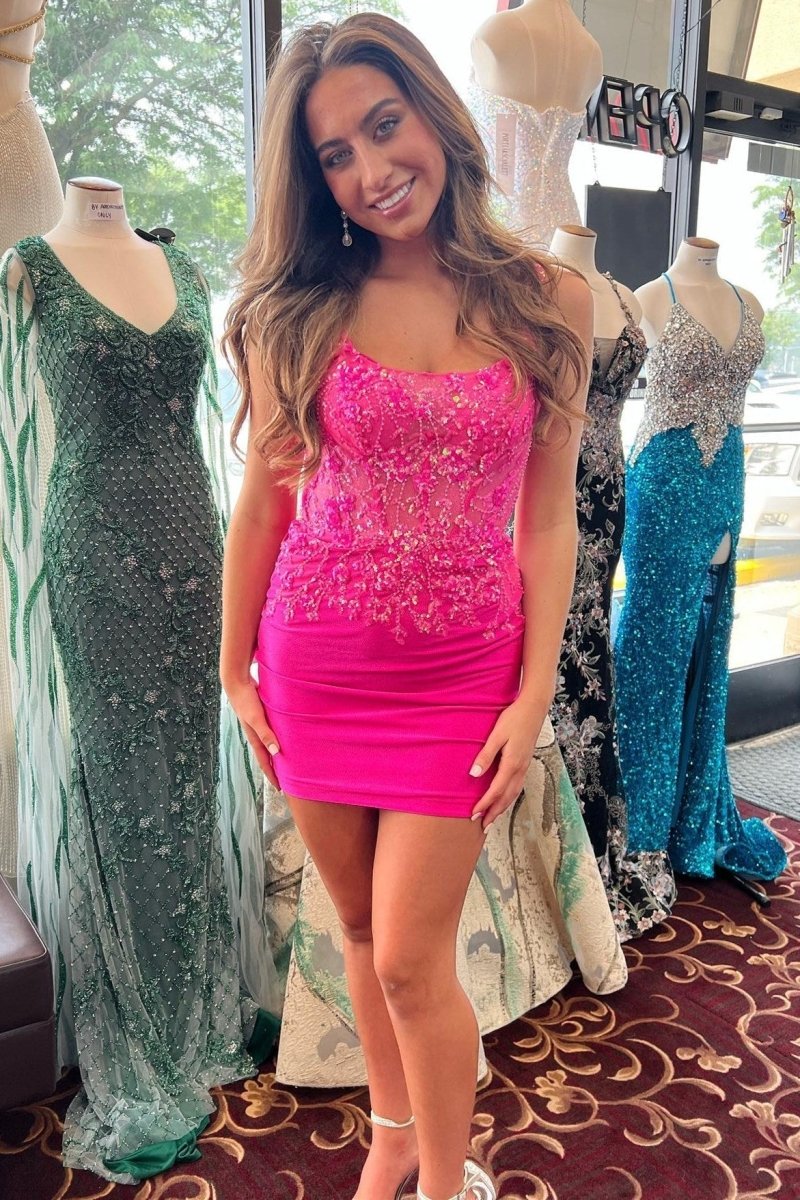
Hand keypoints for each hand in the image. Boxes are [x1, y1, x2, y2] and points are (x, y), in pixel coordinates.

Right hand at [223, 673, 280, 789]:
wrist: (236, 681)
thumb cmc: (246, 699)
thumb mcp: (256, 718)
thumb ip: (265, 734)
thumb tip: (275, 752)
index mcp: (254, 738)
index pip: (265, 761)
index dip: (272, 775)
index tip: (281, 788)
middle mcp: (255, 733)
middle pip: (267, 755)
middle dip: (275, 768)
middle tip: (287, 780)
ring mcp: (257, 724)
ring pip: (269, 744)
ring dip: (276, 753)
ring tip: (287, 761)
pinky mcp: (261, 715)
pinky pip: (270, 731)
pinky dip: (277, 738)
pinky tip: (284, 736)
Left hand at [469, 697, 547, 831]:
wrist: (534, 708)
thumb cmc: (514, 718)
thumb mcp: (497, 735)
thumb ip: (485, 755)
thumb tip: (474, 775)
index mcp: (512, 763)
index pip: (496, 790)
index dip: (485, 804)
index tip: (474, 814)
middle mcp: (520, 768)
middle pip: (507, 797)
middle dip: (494, 813)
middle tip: (482, 826)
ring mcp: (525, 766)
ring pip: (513, 794)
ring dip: (502, 808)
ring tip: (492, 818)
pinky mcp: (525, 762)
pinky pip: (517, 786)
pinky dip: (509, 797)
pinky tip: (504, 799)